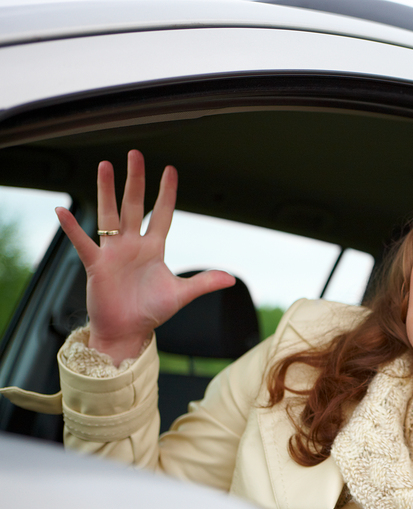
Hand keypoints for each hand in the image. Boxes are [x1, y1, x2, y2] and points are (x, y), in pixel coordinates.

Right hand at [56, 150, 234, 364]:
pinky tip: (62, 211)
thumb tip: (232, 279)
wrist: (127, 332)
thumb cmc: (151, 311)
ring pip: (110, 215)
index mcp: (154, 248)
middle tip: (135, 154)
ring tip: (105, 166)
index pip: (162, 214)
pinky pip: (84, 243)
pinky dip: (72, 229)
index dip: (166, 193)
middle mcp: (133, 245)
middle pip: (134, 205)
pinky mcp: (97, 265)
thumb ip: (204, 283)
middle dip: (136, 180)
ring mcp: (113, 252)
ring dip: (107, 191)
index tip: (170, 170)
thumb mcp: (180, 295)